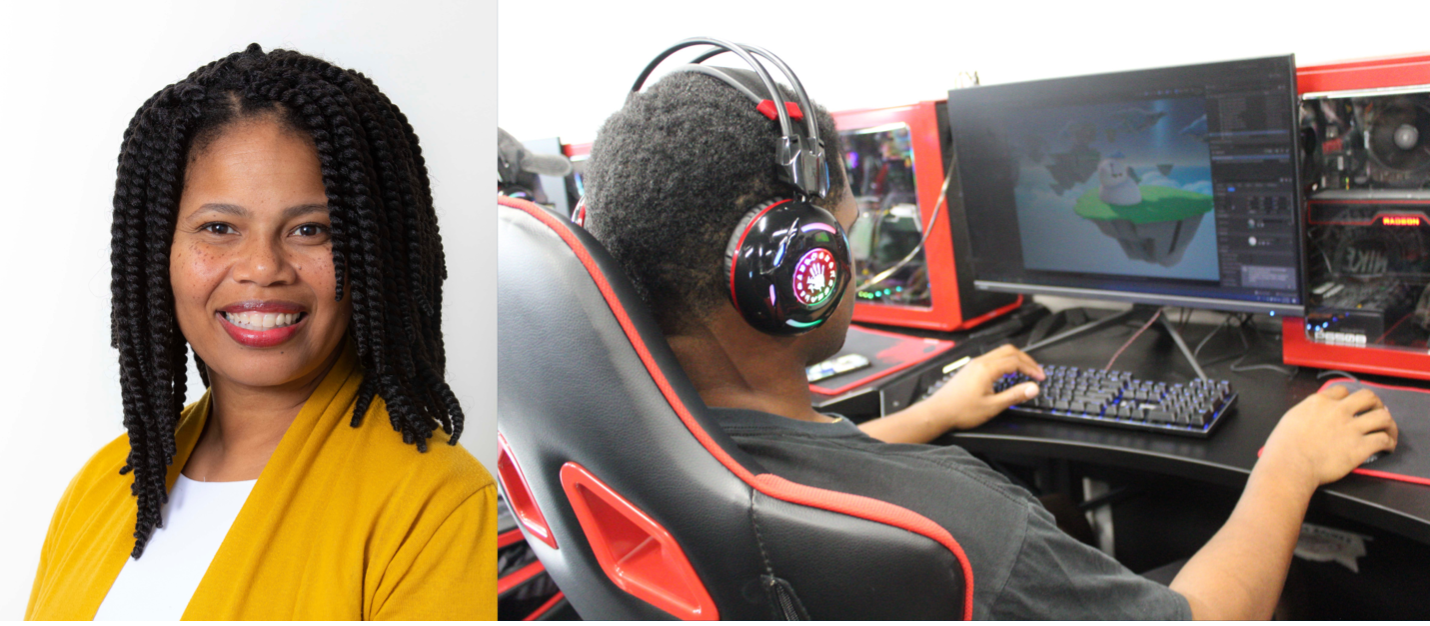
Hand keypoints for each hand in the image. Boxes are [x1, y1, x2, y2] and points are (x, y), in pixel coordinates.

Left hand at [922, 344, 1044, 431]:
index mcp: (986, 369)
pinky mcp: (970, 369)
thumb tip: (1033, 388)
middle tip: (1037, 371)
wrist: (938, 413)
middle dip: (1026, 360)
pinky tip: (1008, 374)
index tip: (1040, 376)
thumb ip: (1014, 396)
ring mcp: (974, 364)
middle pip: (1009, 351)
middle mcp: (980, 363)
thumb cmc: (960, 411)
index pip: (1016, 361)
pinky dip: (1005, 362)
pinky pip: (992, 358)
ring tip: (1026, 371)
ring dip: (1016, 359)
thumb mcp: (992, 406)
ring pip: (1000, 353)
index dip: (1031, 368)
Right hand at [1260, 385, 1397, 489]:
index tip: (1351, 406)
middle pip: (1368, 397)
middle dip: (1375, 404)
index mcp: (1319, 403)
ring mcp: (1351, 428)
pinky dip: (1389, 442)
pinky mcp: (1360, 447)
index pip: (1342, 391)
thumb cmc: (1284, 447)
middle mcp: (1338, 411)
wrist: (1290, 465)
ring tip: (1387, 430)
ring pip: (1382, 417)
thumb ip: (1307, 413)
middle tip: (1376, 412)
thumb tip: (1312, 417)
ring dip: (1387, 423)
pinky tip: (1387, 447)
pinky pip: (1383, 439)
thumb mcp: (1291, 419)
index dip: (1349, 398)